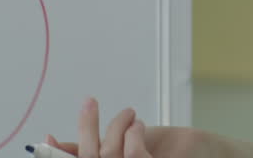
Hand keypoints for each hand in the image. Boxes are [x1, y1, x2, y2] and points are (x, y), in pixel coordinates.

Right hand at [43, 97, 214, 157]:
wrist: (206, 156)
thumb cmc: (166, 153)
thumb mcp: (127, 151)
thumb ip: (100, 149)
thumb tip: (62, 143)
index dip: (56, 154)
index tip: (46, 137)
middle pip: (89, 157)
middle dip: (86, 127)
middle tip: (89, 101)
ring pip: (108, 153)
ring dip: (118, 127)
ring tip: (131, 115)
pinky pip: (133, 155)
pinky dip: (133, 135)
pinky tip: (139, 126)